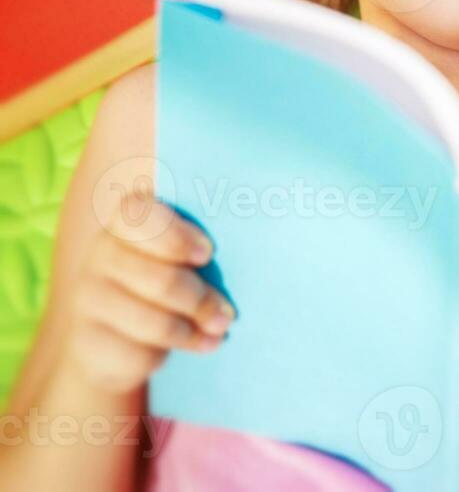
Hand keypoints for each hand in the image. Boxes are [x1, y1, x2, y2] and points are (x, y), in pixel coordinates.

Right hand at [62, 187, 236, 394]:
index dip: (176, 237)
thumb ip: (201, 238)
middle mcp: (100, 255)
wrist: (114, 334)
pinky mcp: (87, 341)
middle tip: (228, 313)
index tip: (208, 253)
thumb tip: (264, 222)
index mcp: (125, 222)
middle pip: (160, 279)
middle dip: (201, 299)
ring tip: (221, 328)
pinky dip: (175, 350)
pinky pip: (139, 351)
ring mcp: (89, 298)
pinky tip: (200, 345)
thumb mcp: (181, 251)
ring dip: (194, 328)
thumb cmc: (166, 275)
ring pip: (154, 320)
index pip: (139, 215)